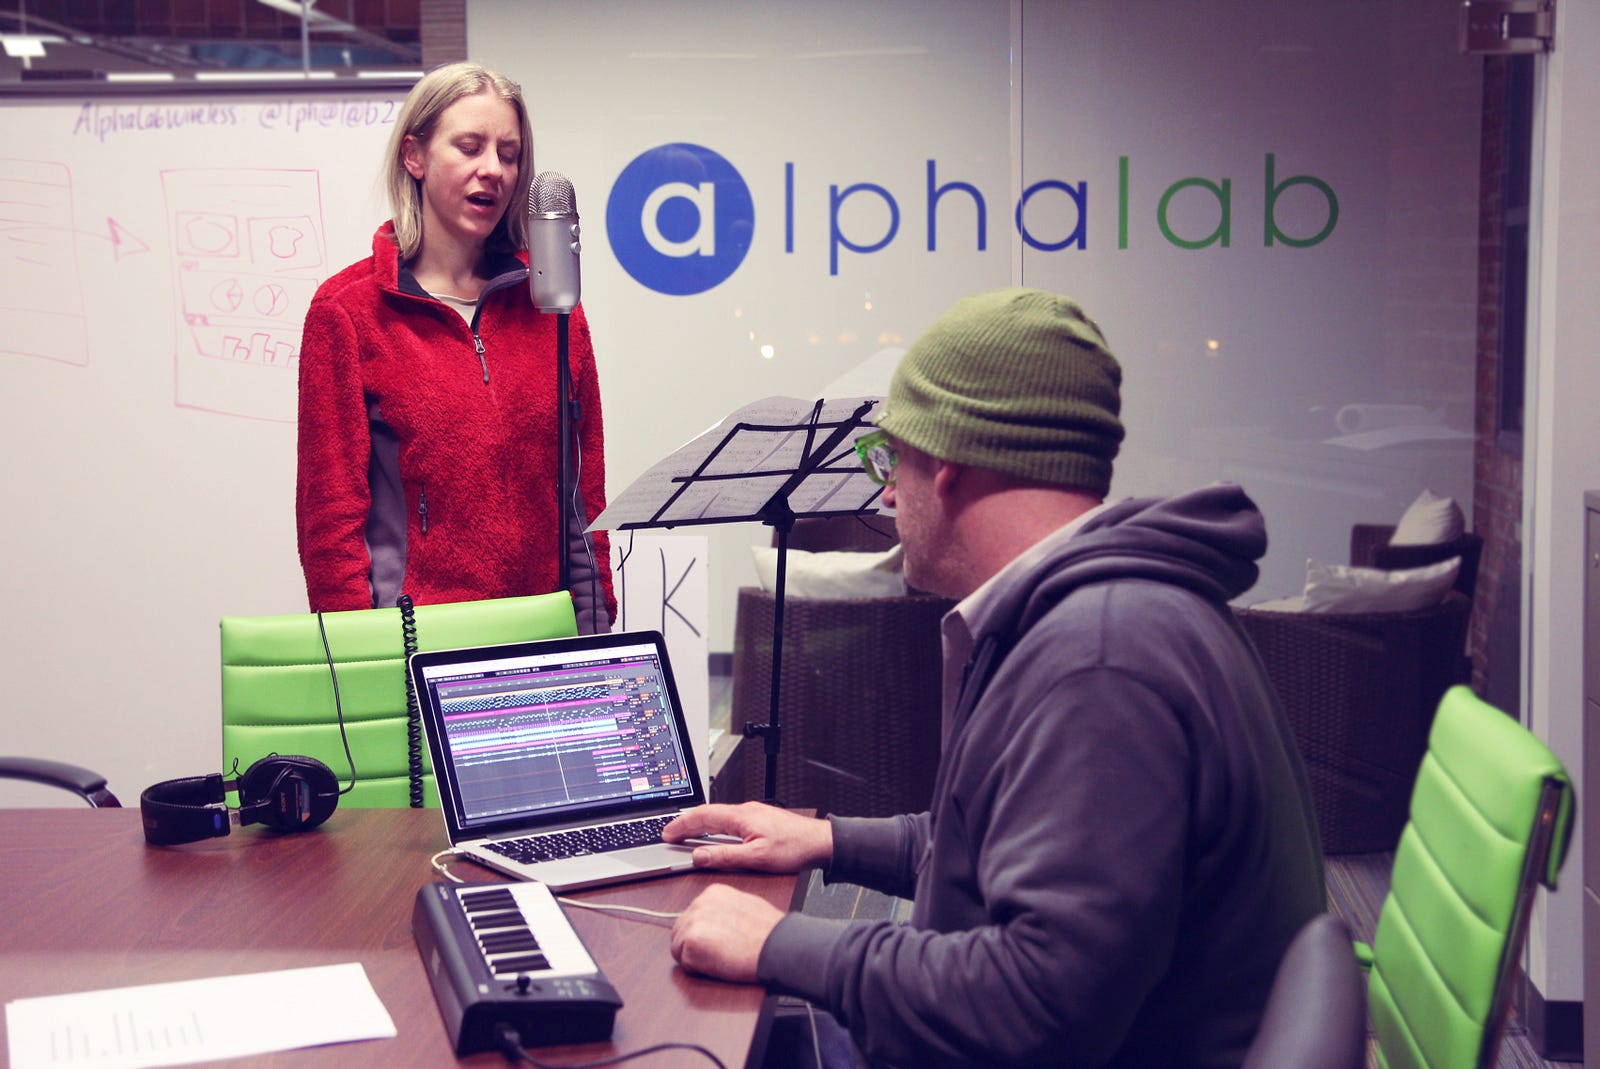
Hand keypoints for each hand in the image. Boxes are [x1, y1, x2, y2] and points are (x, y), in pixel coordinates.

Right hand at [662, 802, 832, 872]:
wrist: (820, 842)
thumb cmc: (794, 848)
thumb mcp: (756, 858)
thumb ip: (725, 857)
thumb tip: (699, 856)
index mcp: (741, 816)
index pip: (703, 816)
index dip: (682, 824)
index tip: (666, 833)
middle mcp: (745, 810)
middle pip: (708, 812)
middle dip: (686, 823)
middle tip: (669, 834)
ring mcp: (753, 813)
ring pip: (718, 815)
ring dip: (700, 823)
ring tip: (685, 834)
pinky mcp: (759, 819)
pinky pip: (729, 819)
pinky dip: (714, 826)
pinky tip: (713, 834)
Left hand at [670, 883, 784, 981]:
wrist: (776, 946)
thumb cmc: (769, 932)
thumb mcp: (746, 906)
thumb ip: (725, 909)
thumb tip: (717, 920)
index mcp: (712, 893)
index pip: (691, 917)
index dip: (702, 934)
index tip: (715, 942)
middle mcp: (699, 903)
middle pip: (680, 931)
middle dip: (694, 946)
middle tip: (718, 954)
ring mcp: (693, 921)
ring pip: (679, 948)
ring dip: (695, 958)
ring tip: (721, 958)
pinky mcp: (691, 942)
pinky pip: (684, 962)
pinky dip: (698, 969)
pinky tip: (719, 964)